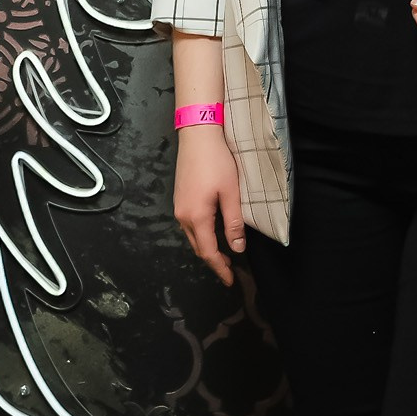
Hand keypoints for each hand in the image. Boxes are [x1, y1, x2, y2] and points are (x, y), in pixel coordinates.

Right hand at [174, 126, 246, 284]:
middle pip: (198, 247)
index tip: (230, 280)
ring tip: (223, 254)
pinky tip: (212, 232)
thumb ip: (234, 223)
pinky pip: (189, 225)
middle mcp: (183, 215)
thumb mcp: (231, 193)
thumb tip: (237, 248)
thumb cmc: (217, 161)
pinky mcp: (180, 198)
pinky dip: (201, 235)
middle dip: (213, 261)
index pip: (208, 252)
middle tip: (229, 270)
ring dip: (207, 248)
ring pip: (192, 236)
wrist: (197, 135)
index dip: (220, 268)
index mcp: (197, 217)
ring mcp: (179, 206)